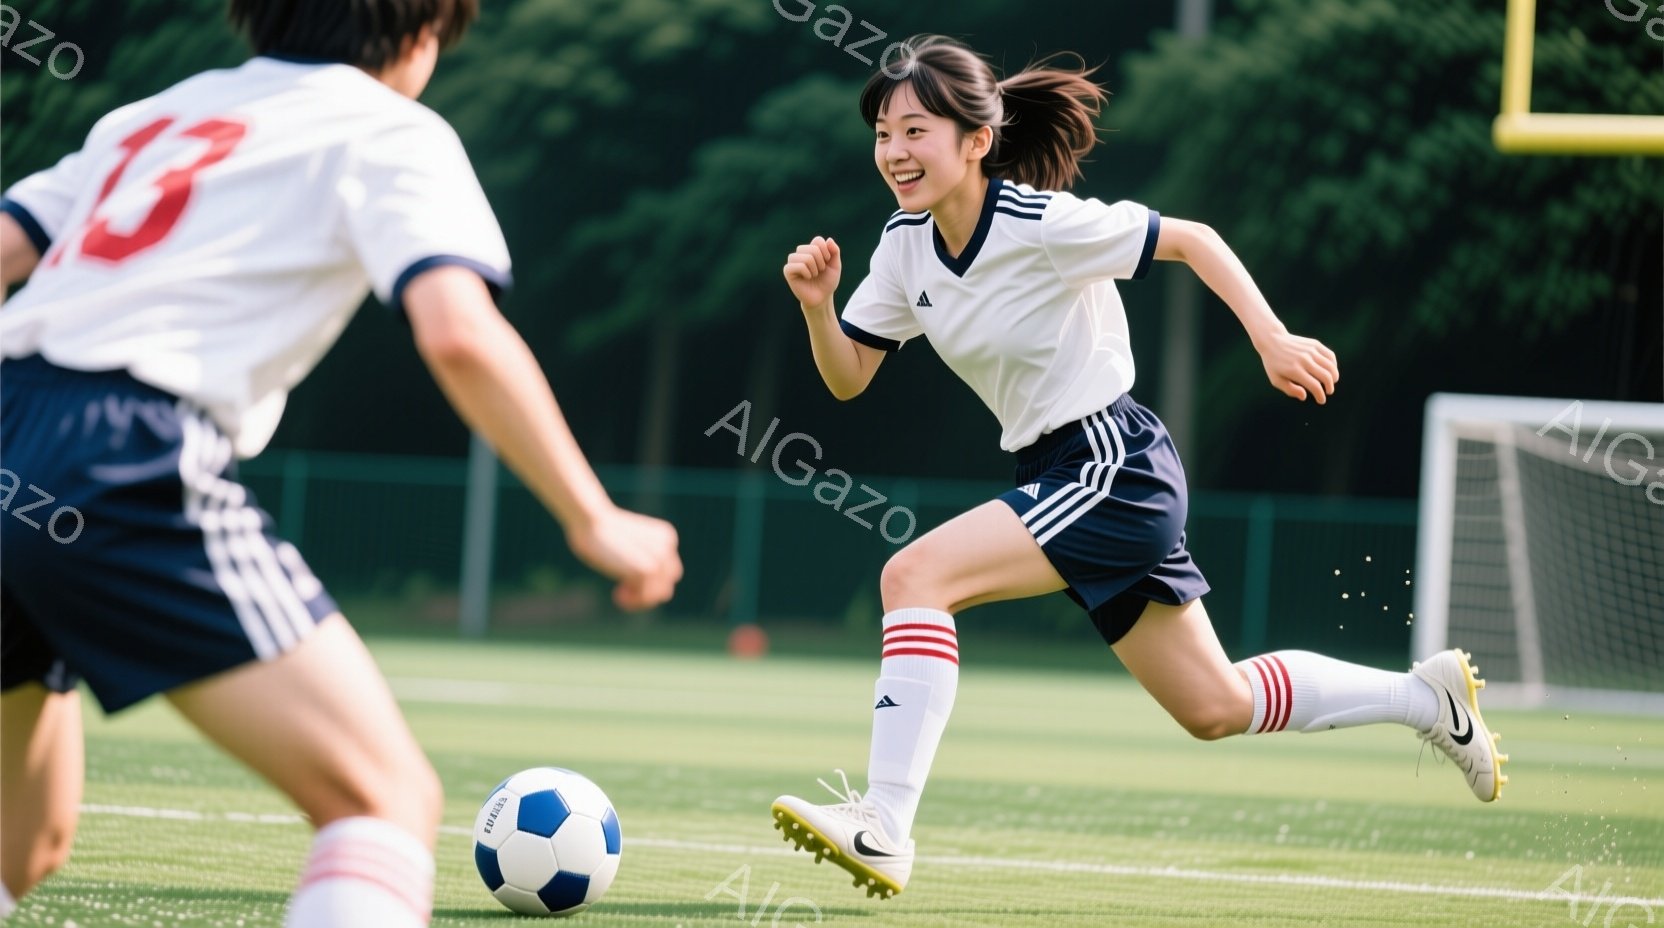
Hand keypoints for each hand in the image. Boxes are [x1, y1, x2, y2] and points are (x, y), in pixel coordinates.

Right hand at [567, 506, 682, 610]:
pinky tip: (617, 593)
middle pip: (667, 583)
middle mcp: (667, 546)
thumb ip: (642, 560)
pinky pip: (645, 596)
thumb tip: (648, 586)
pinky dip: (632, 600)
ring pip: (661, 593)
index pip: (668, 571)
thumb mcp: (628, 546)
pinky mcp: (648, 569)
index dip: (648, 581)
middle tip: (623, 591)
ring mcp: (659, 558)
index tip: (625, 581)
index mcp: (666, 537)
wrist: (592, 522)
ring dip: (640, 600)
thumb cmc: (599, 534)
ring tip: (619, 593)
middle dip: (646, 593)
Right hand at [783, 236, 841, 309]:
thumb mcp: (835, 266)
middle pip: (813, 248)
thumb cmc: (827, 282)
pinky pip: (798, 265)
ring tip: (813, 275)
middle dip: (821, 262)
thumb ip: (834, 252)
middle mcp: (801, 253)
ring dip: (814, 268)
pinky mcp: (788, 271)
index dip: (826, 251)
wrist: (822, 298)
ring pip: (806, 257)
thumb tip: (829, 239)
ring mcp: (793, 261)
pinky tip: (807, 278)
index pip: (818, 240)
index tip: (827, 262)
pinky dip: (807, 273)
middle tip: (820, 271)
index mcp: (811, 250)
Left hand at [1257, 331, 1338, 403]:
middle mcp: (1304, 360)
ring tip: (1331, 382)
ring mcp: (1311, 351)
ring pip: (1330, 366)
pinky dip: (1333, 365)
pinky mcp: (1315, 344)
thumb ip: (1290, 390)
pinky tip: (1330, 370)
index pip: (1314, 386)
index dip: (1320, 395)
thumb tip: (1304, 397)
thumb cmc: (1274, 364)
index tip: (1321, 400)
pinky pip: (1330, 355)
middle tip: (1328, 391)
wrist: (1272, 340)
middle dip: (1329, 387)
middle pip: (1326, 377)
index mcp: (1295, 370)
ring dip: (1334, 377)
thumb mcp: (1276, 380)